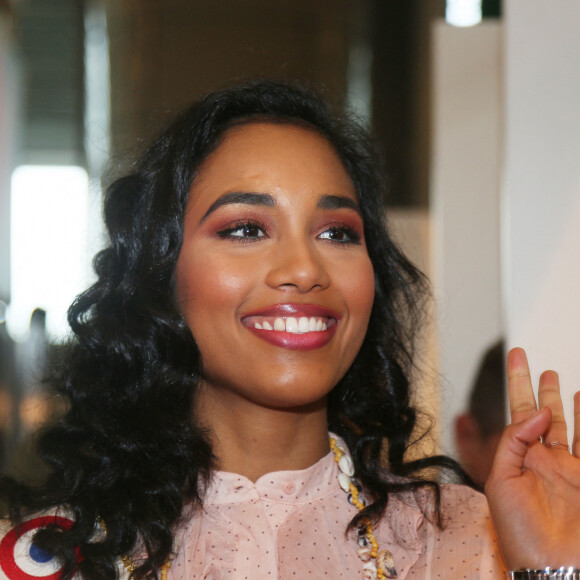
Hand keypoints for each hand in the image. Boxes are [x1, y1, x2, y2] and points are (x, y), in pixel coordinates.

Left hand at [485, 347, 579, 568]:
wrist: (553, 567)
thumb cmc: (519, 532)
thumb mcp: (501, 480)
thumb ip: (514, 440)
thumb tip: (537, 411)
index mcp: (520, 457)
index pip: (517, 409)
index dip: (518, 381)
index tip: (518, 356)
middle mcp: (545, 459)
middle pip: (542, 413)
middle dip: (540, 388)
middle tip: (539, 365)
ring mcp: (571, 470)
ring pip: (569, 425)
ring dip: (567, 403)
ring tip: (561, 378)